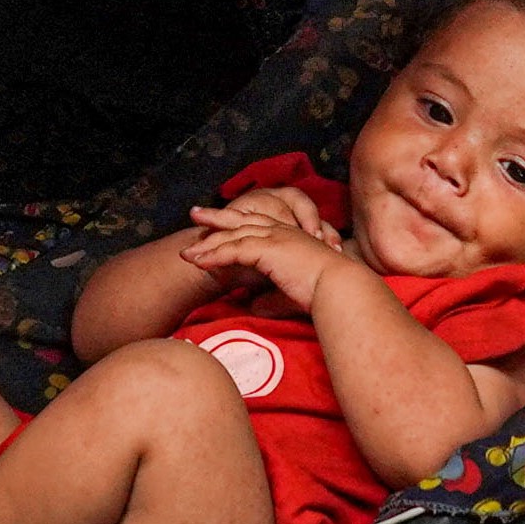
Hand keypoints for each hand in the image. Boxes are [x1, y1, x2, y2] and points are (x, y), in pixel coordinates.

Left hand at [182, 194, 340, 304]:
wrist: (338, 287)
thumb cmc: (322, 292)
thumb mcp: (290, 294)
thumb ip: (270, 299)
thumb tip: (253, 309)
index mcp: (287, 237)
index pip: (255, 226)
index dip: (235, 224)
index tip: (218, 225)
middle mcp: (280, 231)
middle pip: (240, 220)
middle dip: (216, 217)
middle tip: (195, 214)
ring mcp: (274, 237)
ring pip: (233, 235)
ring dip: (207, 243)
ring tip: (186, 251)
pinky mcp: (269, 249)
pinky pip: (234, 250)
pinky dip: (214, 255)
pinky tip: (198, 262)